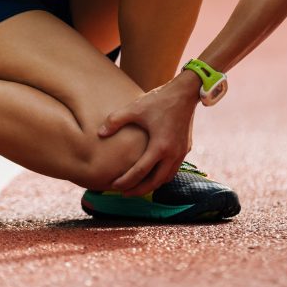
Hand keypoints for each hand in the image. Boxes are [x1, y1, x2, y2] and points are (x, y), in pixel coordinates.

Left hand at [98, 71, 200, 196]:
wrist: (185, 93)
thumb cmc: (159, 100)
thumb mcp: (134, 108)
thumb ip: (115, 120)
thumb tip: (100, 133)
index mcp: (160, 146)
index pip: (140, 172)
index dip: (126, 182)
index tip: (113, 186)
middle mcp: (173, 154)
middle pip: (155, 182)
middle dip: (139, 190)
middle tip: (124, 193)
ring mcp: (181, 152)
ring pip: (166, 178)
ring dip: (152, 184)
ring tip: (137, 186)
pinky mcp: (186, 148)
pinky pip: (173, 169)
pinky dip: (162, 175)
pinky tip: (153, 173)